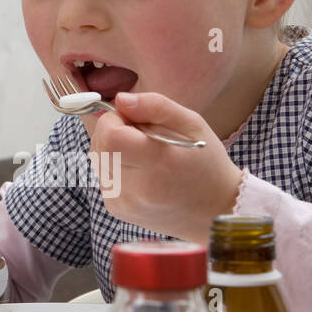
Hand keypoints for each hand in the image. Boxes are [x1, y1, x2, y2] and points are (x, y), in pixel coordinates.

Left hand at [81, 91, 243, 243]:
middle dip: (113, 133)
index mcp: (158, 164)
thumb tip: (120, 100)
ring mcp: (124, 204)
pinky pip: (103, 177)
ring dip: (113, 151)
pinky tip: (140, 172)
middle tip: (142, 137)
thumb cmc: (206, 164)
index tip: (135, 121)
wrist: (214, 211)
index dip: (115, 120)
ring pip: (97, 161)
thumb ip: (155, 106)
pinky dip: (115, 168)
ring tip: (143, 156)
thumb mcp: (192, 124)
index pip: (109, 136)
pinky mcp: (118, 211)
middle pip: (99, 148)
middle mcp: (136, 190)